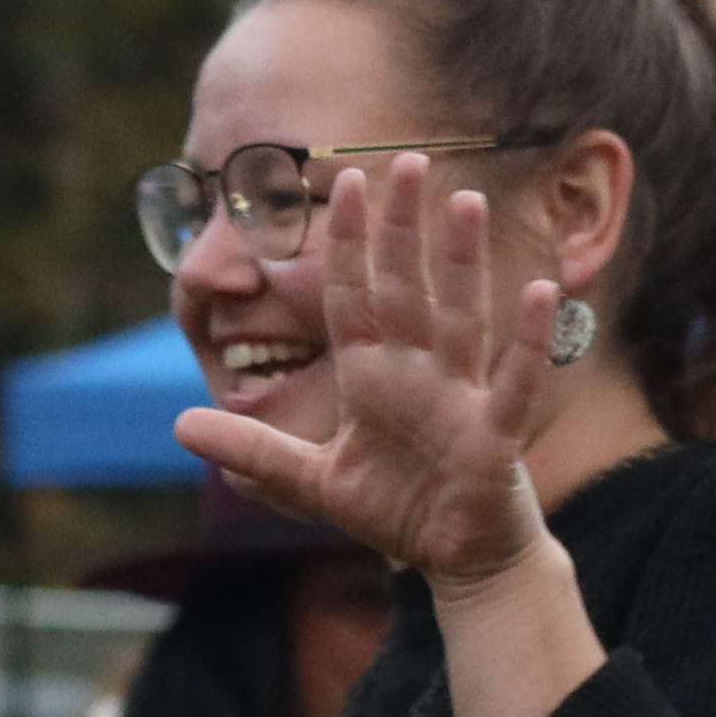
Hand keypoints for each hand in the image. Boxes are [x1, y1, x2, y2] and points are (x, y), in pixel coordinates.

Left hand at [170, 152, 577, 598]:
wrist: (457, 558)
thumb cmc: (394, 508)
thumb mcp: (310, 481)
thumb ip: (252, 451)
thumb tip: (179, 425)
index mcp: (371, 377)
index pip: (353, 296)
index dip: (345, 244)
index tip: (341, 182)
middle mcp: (416, 375)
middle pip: (405, 289)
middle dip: (402, 229)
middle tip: (407, 158)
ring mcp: (458, 399)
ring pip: (458, 318)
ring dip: (461, 264)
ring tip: (466, 202)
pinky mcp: (494, 436)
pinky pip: (512, 380)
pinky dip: (525, 340)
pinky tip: (536, 291)